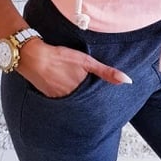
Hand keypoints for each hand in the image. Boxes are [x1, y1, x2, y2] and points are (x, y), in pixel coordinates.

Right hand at [16, 38, 131, 98]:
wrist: (33, 58)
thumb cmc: (60, 57)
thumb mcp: (86, 61)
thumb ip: (106, 72)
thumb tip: (127, 81)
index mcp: (82, 91)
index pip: (96, 99)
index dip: (101, 99)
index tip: (107, 103)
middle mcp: (72, 99)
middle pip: (85, 103)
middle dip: (90, 102)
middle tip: (94, 101)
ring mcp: (60, 100)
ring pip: (74, 103)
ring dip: (78, 101)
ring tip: (80, 95)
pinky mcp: (50, 99)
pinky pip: (62, 102)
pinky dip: (66, 99)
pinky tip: (66, 91)